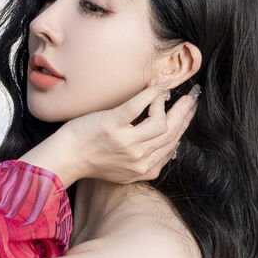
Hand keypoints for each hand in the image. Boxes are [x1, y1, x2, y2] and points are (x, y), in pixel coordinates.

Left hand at [63, 78, 199, 188]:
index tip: (188, 113)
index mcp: (144, 169)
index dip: (183, 127)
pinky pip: (139, 106)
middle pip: (171, 133)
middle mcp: (138, 159)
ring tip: (166, 93)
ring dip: (167, 104)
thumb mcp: (125, 172)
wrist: (66, 158)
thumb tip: (171, 149)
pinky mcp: (113, 126)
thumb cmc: (92, 161)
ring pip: (160, 122)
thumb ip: (146, 163)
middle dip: (184, 113)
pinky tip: (156, 86)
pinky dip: (151, 94)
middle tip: (192, 98)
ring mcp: (126, 142)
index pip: (172, 146)